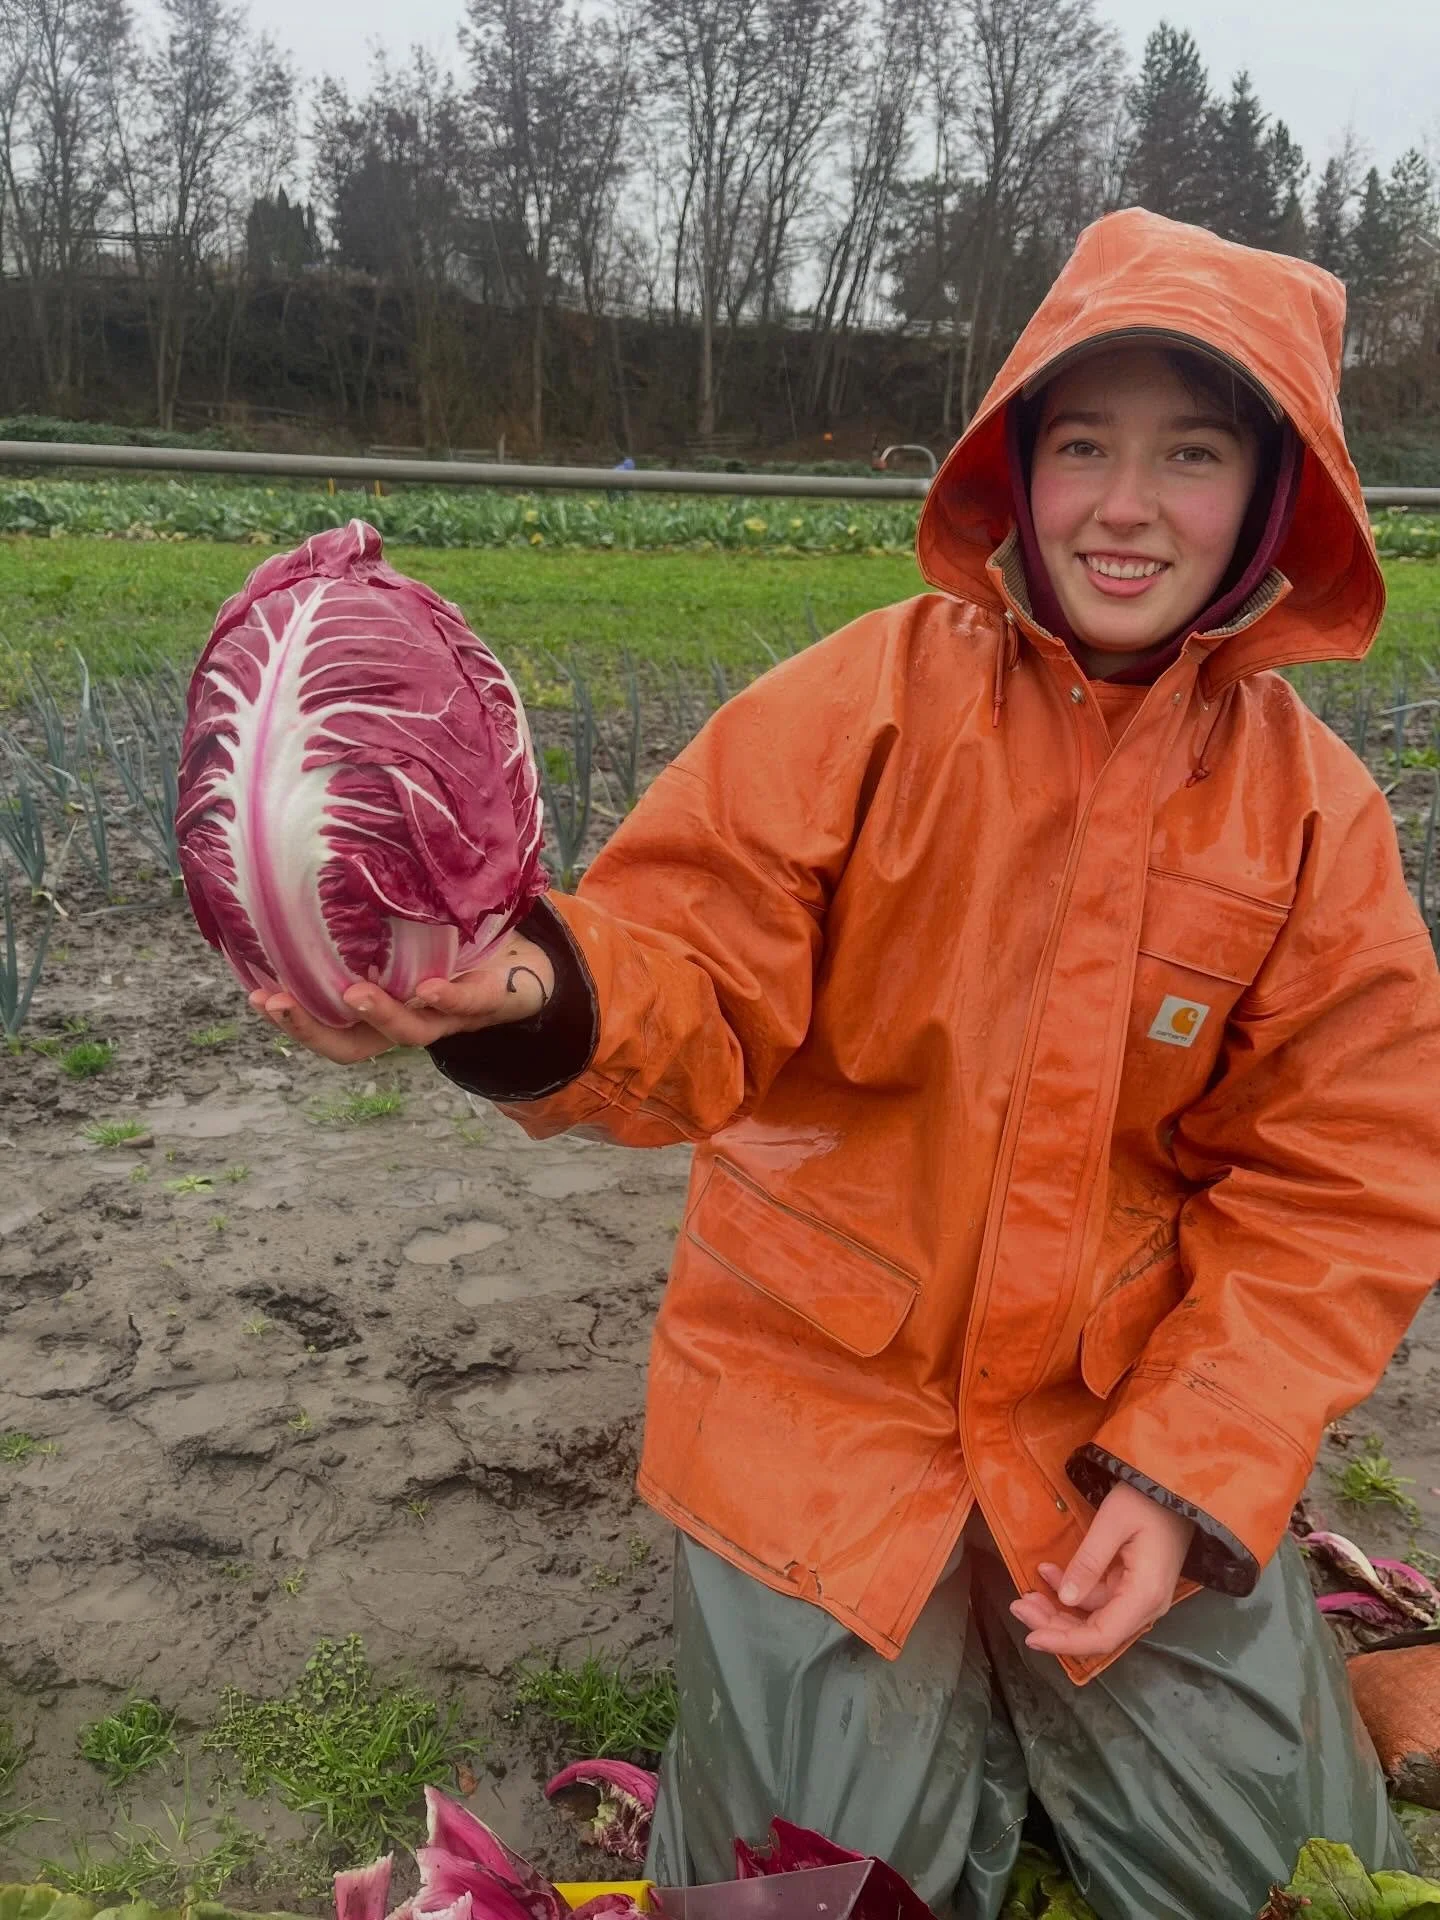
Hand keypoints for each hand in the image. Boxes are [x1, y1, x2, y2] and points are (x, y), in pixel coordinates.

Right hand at [247, 930, 555, 1063]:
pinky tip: (427, 986)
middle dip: (312, 1029)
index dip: (293, 1021)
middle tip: (279, 1003)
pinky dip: (445, 996)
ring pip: (409, 1031)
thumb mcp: (407, 930)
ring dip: (378, 1013)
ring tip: (353, 994)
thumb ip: (369, 913)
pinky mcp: (488, 1002)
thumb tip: (313, 861)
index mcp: (383, 1011)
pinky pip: (465, 1003)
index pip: (331, 1030)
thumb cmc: (457, 946)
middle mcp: (409, 1023)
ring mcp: (447, 1018)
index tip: (258, 994)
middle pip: (354, 1046)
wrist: (532, 965)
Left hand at [1009, 1481, 1193, 1659]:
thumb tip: (1065, 1598)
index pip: (1102, 1637)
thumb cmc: (1145, 1500)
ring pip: (1094, 1618)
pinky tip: (1049, 1573)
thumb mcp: (1111, 1523)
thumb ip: (1088, 1562)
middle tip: (1018, 1607)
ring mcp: (1140, 1598)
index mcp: (1144, 1595)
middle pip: (1095, 1632)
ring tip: (1027, 1594)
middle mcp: (1145, 1606)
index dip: (1065, 1642)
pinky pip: (1099, 1599)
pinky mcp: (1133, 1587)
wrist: (1175, 1487)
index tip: (1031, 1637)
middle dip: (1054, 1625)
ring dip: (1059, 1609)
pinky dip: (1073, 1591)